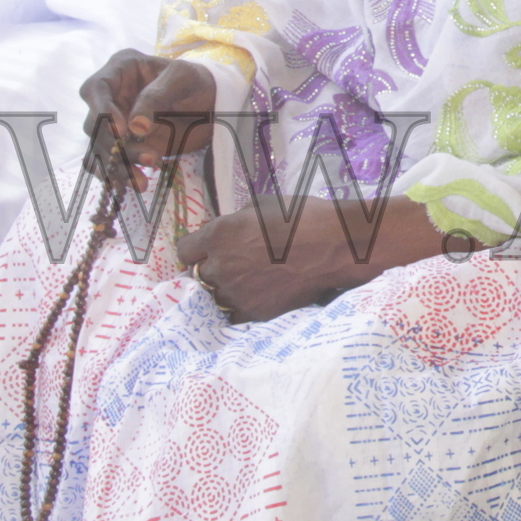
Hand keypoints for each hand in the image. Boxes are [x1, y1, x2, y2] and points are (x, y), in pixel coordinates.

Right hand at [79, 51, 217, 172]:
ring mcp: (114, 123)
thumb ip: (157, 97)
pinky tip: (135, 183)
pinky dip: (117, 175)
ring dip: (117, 166)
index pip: (96, 88)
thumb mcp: (182, 79)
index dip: (102, 111)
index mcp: (120, 70)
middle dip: (116, 146)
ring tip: (142, 181)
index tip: (122, 131)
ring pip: (99, 148)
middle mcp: (111, 97)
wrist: (212, 106)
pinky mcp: (123, 146)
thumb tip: (135, 128)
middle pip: (94, 124)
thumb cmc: (197, 82)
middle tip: (149, 158)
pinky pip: (108, 163)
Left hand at [176, 200, 356, 322]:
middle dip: (210, 268)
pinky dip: (240, 307)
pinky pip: (234, 315)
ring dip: (224, 289)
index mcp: (218, 236)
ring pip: (214, 297)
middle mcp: (221, 267)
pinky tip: (255, 296)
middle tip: (230, 263)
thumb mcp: (263, 205)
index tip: (206, 248)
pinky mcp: (256, 312)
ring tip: (244, 282)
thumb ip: (237, 220)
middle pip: (198, 275)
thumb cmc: (302, 216)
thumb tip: (232, 229)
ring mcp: (237, 294)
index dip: (196, 248)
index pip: (185, 250)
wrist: (335, 246)